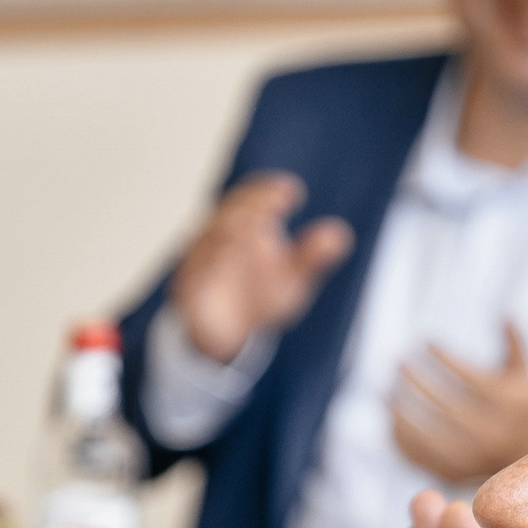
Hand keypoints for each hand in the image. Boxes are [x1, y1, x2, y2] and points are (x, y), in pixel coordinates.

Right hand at [171, 173, 354, 364]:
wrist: (227, 336)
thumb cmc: (258, 296)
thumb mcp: (292, 279)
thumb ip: (311, 257)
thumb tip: (340, 235)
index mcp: (243, 226)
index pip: (254, 199)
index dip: (269, 192)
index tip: (292, 192)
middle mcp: (218, 237)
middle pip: (230, 210)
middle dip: (251, 204)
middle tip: (273, 203)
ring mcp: (200, 260)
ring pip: (210, 237)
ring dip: (230, 227)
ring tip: (253, 224)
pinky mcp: (187, 286)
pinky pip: (195, 271)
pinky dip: (209, 261)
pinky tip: (227, 253)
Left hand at [390, 322, 527, 483]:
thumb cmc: (519, 408)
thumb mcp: (524, 374)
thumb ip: (515, 343)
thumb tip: (503, 311)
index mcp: (512, 408)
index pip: (472, 380)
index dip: (445, 359)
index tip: (426, 341)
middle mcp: (494, 437)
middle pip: (446, 409)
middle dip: (418, 383)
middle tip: (398, 362)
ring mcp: (473, 461)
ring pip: (428, 438)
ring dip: (402, 414)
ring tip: (386, 393)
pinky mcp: (455, 477)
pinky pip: (420, 460)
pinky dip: (401, 440)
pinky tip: (391, 419)